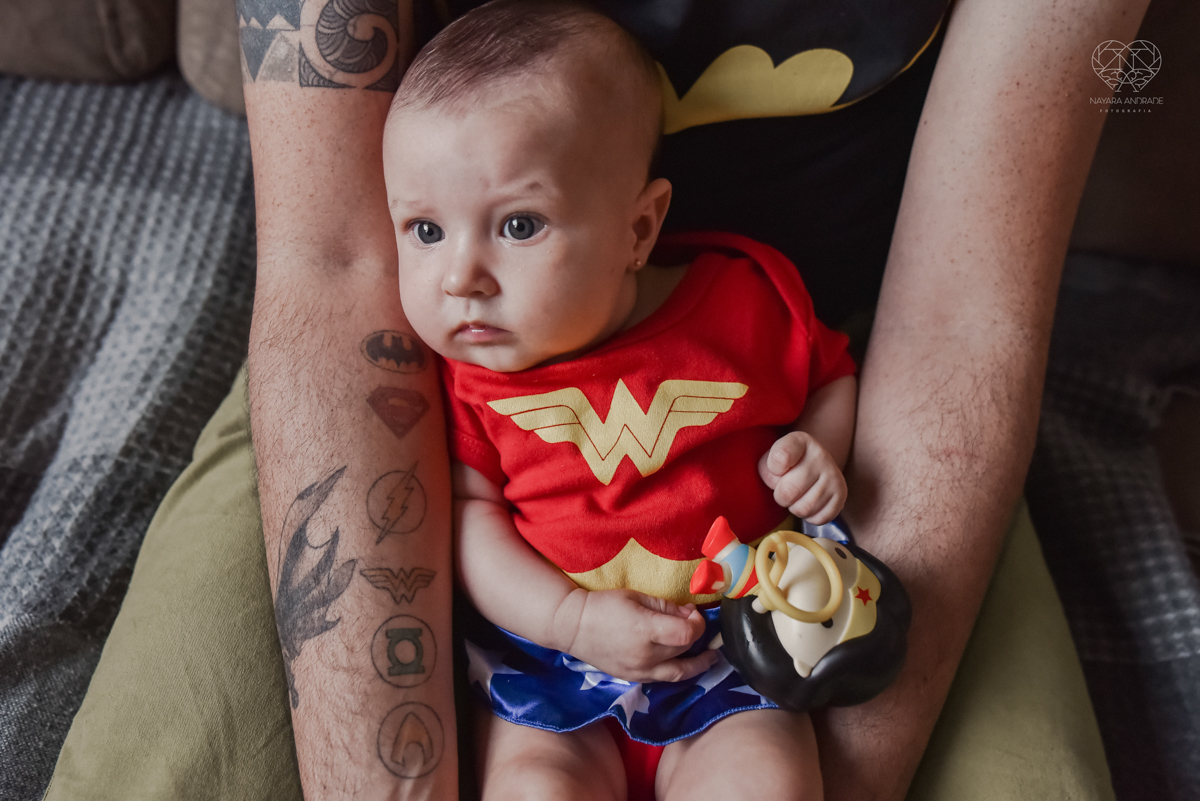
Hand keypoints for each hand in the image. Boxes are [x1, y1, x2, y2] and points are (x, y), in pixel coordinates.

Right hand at [550, 588, 717, 682]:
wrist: (573, 627)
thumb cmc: (604, 605)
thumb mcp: (636, 597)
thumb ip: (666, 607)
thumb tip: (689, 614)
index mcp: (645, 631)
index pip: (687, 634)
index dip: (698, 623)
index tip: (694, 613)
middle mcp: (645, 656)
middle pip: (684, 649)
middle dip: (695, 634)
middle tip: (693, 621)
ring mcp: (639, 671)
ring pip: (679, 673)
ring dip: (698, 664)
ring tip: (710, 657)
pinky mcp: (633, 679)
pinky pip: (663, 679)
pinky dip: (678, 671)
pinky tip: (684, 662)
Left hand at [758, 431, 846, 523]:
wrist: (815, 464)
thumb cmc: (787, 464)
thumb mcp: (771, 457)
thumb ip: (767, 469)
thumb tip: (780, 489)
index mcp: (800, 441)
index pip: (780, 458)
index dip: (771, 469)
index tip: (777, 468)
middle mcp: (821, 456)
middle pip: (788, 492)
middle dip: (780, 496)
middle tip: (784, 489)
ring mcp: (834, 476)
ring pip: (803, 509)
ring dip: (795, 507)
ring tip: (798, 495)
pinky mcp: (841, 495)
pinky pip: (818, 518)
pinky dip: (809, 516)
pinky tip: (809, 501)